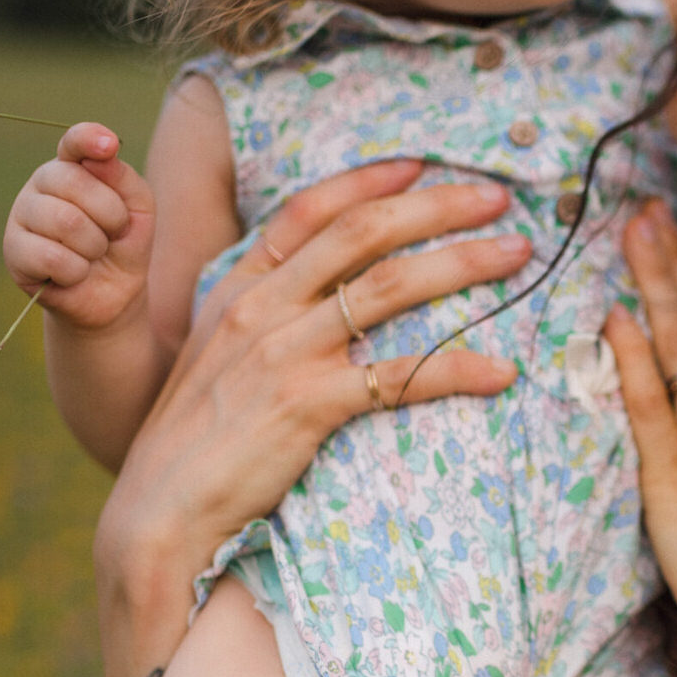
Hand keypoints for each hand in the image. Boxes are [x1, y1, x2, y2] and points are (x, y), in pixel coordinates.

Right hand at [3, 123, 155, 329]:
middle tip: (113, 233)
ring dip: (94, 246)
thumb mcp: (138, 209)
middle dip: (110, 215)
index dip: (88, 139)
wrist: (113, 294)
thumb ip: (124, 179)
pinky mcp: (14, 251)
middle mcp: (42, 184)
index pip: (74, 142)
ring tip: (92, 254)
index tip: (109, 145)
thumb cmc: (123, 243)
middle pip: (73, 182)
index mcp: (72, 166)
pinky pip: (52, 257)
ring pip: (65, 221)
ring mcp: (22, 214)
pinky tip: (74, 273)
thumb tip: (101, 157)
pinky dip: (76, 271)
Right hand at [97, 158, 529, 612]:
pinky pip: (401, 375)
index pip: (308, 210)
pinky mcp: (308, 405)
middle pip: (364, 233)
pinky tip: (502, 372)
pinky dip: (458, 368)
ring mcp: (285, 353)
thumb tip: (322, 301)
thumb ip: (262, 319)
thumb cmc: (195, 443)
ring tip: (517, 255)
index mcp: (238, 289)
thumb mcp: (215, 358)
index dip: (369, 181)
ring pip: (390, 287)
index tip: (423, 165)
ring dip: (463, 263)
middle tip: (497, 198)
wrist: (159, 512)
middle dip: (438, 207)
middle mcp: (262, 308)